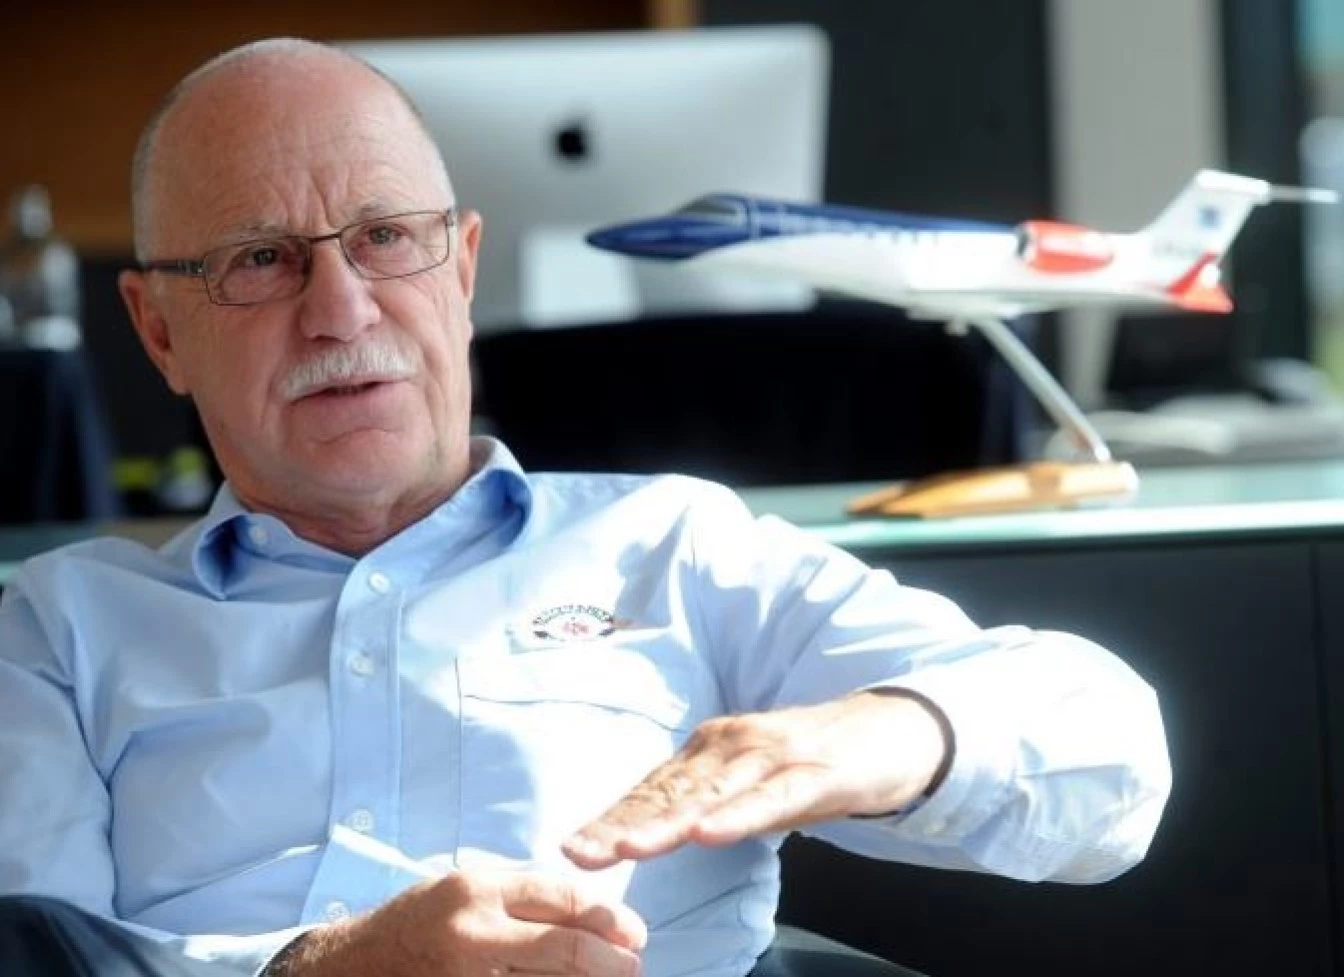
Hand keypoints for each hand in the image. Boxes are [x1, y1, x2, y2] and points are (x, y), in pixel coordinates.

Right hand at [276, 867, 645, 976]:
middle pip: (565, 949)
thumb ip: (520, 891)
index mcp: (477, 890)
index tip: (634, 932)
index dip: (608, 916)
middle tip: (632, 966)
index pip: (562, 898)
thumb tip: (590, 908)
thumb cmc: (417, 921)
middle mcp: (474, 933)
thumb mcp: (462, 885)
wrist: (353, 967)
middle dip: (611, 961)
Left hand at [563, 690, 950, 869]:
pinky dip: (737, 817)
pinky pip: (770, 800)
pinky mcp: (814, 774)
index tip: (573, 847)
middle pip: (670, 793)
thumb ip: (709, 803)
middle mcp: (733, 747)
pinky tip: (708, 835)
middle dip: (620, 823)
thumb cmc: (816, 762)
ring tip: (627, 846)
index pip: (654, 790)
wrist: (894, 728)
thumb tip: (659, 831)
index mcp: (712, 751)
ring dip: (666, 822)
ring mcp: (773, 757)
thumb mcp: (753, 784)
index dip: (611, 818)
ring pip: (711, 795)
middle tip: (578, 850)